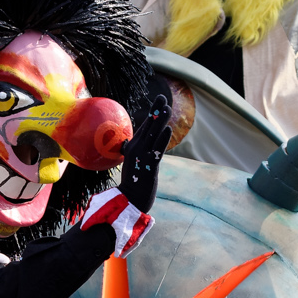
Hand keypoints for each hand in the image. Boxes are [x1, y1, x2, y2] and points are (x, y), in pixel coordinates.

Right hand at [118, 92, 172, 212]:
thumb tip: (134, 143)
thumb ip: (137, 151)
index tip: (160, 100)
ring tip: (167, 108)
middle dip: (156, 111)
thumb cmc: (134, 182)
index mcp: (133, 147)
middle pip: (148, 126)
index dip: (153, 112)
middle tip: (163, 97)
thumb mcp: (134, 162)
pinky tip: (167, 130)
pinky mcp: (148, 167)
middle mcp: (136, 149)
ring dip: (160, 121)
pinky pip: (156, 151)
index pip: (145, 126)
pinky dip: (162, 140)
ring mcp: (142, 157)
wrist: (130, 200)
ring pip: (153, 136)